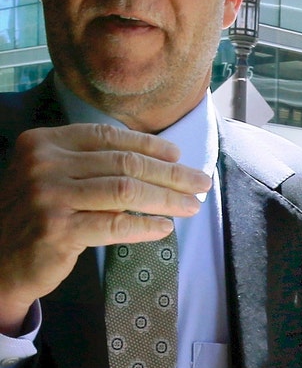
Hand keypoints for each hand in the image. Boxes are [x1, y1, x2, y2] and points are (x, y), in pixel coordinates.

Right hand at [0, 124, 211, 334]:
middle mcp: (43, 164)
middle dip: (170, 174)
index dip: (150, 146)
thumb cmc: (35, 215)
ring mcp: (48, 196)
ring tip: (191, 206)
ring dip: (167, 199)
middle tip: (200, 183)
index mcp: (45, 142)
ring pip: (126, 191)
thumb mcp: (54, 176)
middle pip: (124, 164)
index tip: (179, 156)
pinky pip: (115, 225)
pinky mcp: (56, 230)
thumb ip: (93, 164)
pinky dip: (145, 226)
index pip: (109, 137)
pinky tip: (163, 228)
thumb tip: (163, 160)